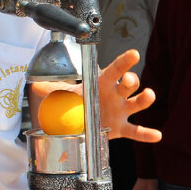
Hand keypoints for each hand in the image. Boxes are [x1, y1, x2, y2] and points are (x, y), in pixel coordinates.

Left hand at [29, 50, 162, 141]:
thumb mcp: (64, 93)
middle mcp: (116, 94)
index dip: (125, 61)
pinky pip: (136, 132)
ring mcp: (122, 110)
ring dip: (145, 99)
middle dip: (132, 80)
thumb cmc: (80, 100)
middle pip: (129, 84)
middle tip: (129, 80)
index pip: (115, 69)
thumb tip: (33, 84)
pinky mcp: (122, 128)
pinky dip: (147, 134)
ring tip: (148, 96)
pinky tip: (157, 136)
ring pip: (137, 103)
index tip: (134, 54)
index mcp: (103, 82)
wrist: (83, 120)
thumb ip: (52, 88)